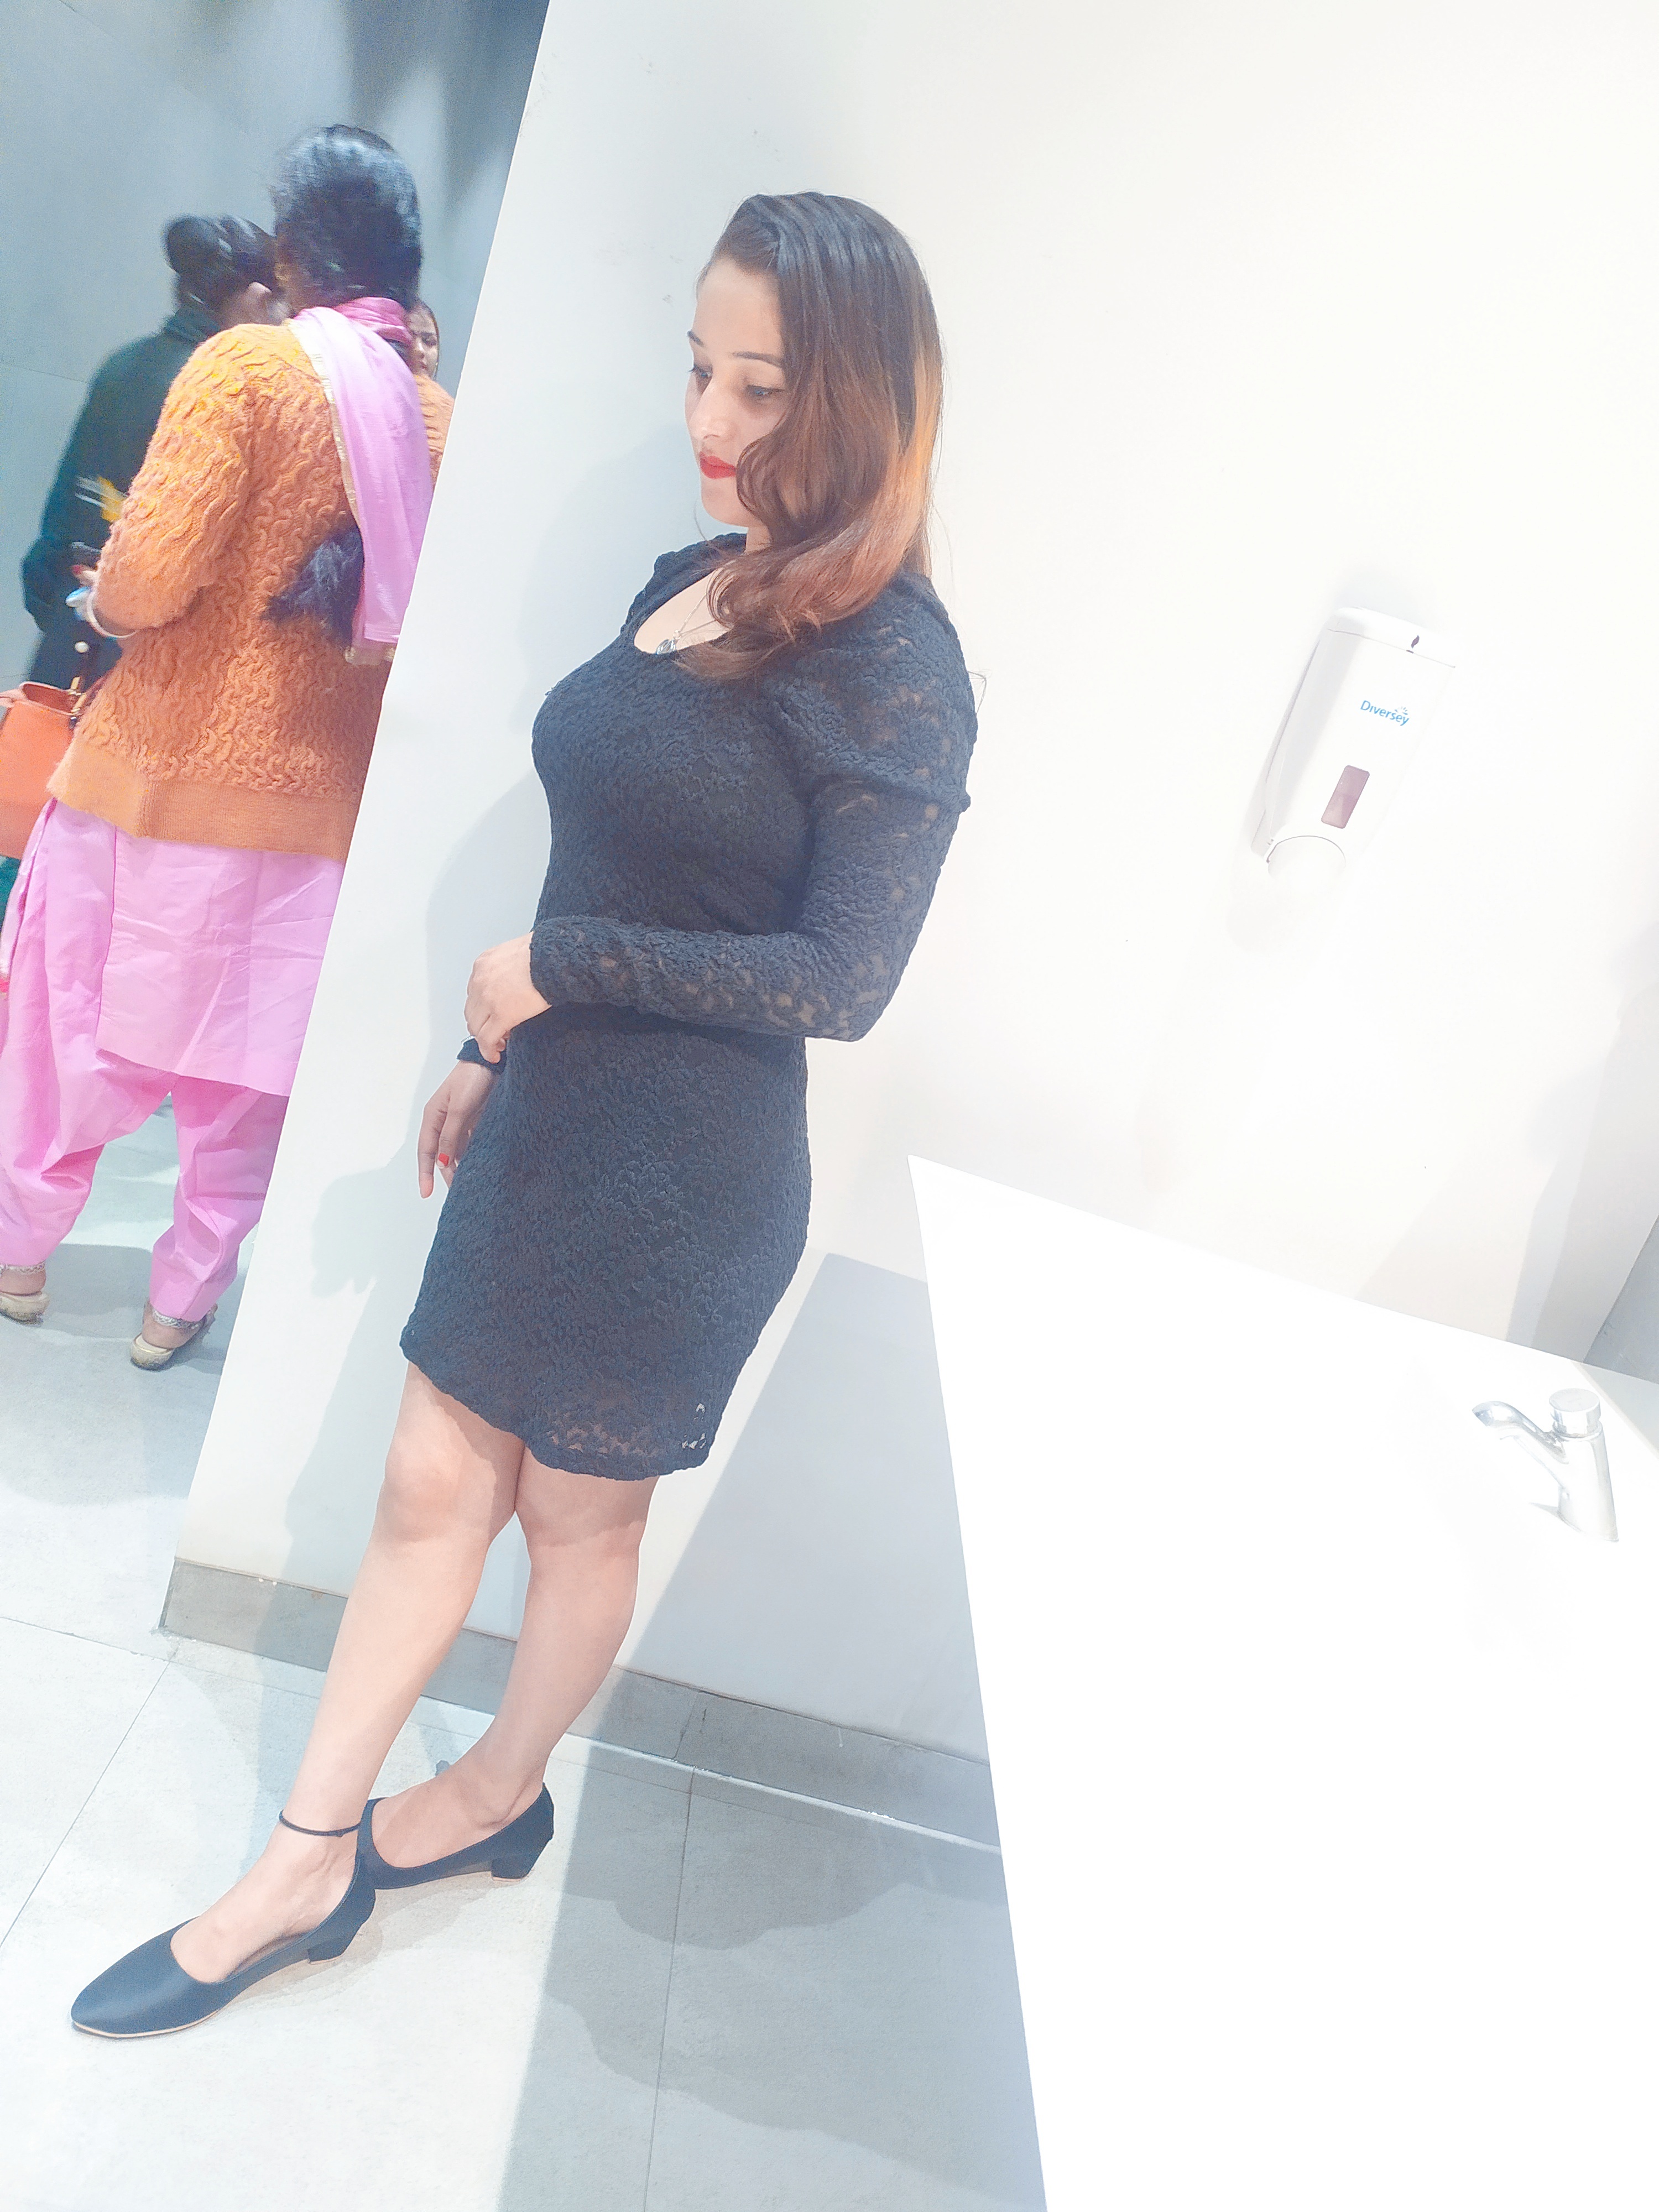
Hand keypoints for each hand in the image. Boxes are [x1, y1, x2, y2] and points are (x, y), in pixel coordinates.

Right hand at [417, 1062, 499, 1196]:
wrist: (494, 1061)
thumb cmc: (472, 1078)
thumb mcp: (459, 1108)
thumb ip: (450, 1135)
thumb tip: (441, 1161)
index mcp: (433, 1116)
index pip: (426, 1151)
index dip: (425, 1173)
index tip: (426, 1193)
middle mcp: (444, 1121)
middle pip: (441, 1154)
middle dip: (446, 1174)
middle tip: (456, 1195)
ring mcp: (459, 1121)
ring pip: (456, 1151)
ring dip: (460, 1166)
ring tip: (469, 1185)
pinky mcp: (475, 1120)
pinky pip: (471, 1144)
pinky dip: (473, 1156)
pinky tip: (479, 1167)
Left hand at [464, 933, 548, 1065]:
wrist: (555, 958)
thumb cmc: (545, 953)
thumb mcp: (517, 952)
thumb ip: (509, 966)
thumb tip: (516, 978)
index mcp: (484, 964)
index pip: (474, 994)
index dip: (483, 1009)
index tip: (492, 1017)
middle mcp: (480, 981)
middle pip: (472, 1012)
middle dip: (481, 1025)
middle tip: (494, 1034)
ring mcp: (488, 999)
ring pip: (476, 1027)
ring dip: (485, 1038)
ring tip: (498, 1045)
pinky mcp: (501, 1015)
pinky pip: (487, 1039)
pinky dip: (488, 1050)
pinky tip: (495, 1055)